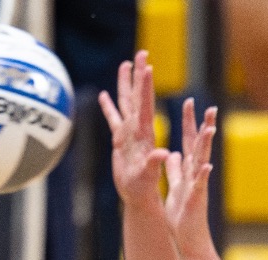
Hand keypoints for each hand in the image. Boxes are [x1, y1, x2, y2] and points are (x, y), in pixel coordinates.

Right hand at [97, 52, 168, 210]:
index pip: (146, 105)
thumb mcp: (149, 177)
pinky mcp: (120, 141)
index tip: (147, 65)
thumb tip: (163, 154)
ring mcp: (129, 134)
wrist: (139, 198)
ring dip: (125, 84)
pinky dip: (108, 107)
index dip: (145, 85)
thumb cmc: (144, 190)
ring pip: (126, 103)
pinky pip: (113, 119)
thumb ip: (155, 164)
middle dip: (138, 75)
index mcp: (145, 135)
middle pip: (138, 97)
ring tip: (125, 64)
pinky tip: (103, 95)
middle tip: (141, 53)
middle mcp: (138, 130)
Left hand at [161, 99, 218, 257]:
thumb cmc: (182, 214)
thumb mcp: (175, 187)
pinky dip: (204, 175)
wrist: (187, 237)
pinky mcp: (196, 199)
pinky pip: (200, 185)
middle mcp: (196, 174)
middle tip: (209, 107)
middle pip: (199, 146)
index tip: (190, 102)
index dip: (189, 123)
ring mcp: (198, 185)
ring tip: (210, 129)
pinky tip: (207, 165)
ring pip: (203, 161)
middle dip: (203, 126)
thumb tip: (173, 154)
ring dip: (206, 146)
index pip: (189, 141)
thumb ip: (175, 171)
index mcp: (189, 170)